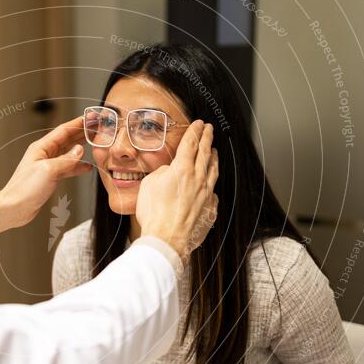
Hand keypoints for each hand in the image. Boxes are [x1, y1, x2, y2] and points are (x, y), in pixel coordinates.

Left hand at [0, 116, 91, 232]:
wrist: (14, 208)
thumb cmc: (24, 189)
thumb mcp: (48, 170)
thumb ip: (66, 160)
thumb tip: (80, 150)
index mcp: (41, 147)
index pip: (64, 130)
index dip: (78, 123)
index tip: (91, 118)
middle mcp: (44, 154)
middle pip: (67, 139)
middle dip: (82, 133)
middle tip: (96, 128)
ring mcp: (47, 166)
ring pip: (68, 153)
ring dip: (81, 148)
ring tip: (94, 144)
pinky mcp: (49, 178)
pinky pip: (67, 168)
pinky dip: (77, 166)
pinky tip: (86, 167)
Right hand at [135, 120, 217, 263]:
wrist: (166, 240)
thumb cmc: (154, 214)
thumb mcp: (149, 185)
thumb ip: (162, 173)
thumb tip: (170, 172)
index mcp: (182, 170)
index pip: (190, 144)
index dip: (194, 131)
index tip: (199, 123)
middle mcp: (198, 179)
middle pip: (205, 153)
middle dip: (207, 139)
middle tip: (209, 129)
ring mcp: (207, 195)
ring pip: (213, 171)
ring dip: (213, 158)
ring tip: (214, 151)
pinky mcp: (210, 209)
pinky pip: (213, 192)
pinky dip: (211, 184)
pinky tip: (210, 184)